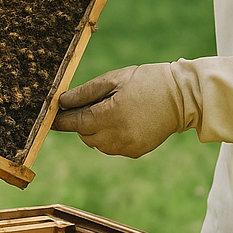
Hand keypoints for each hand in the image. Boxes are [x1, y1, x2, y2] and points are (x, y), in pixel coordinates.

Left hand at [52, 63, 185, 158]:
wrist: (182, 97)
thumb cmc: (147, 81)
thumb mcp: (114, 80)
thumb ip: (85, 92)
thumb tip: (61, 102)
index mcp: (109, 116)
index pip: (74, 123)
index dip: (60, 121)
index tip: (49, 118)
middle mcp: (116, 136)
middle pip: (84, 135)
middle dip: (82, 122)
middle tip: (92, 104)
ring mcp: (126, 147)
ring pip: (97, 143)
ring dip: (96, 130)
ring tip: (112, 110)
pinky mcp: (136, 152)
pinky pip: (113, 147)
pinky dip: (111, 137)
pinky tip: (124, 121)